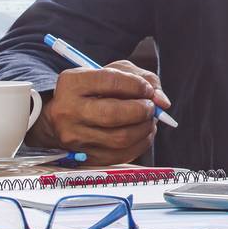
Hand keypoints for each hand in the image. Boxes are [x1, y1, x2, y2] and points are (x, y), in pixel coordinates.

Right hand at [26, 60, 170, 164]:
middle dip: (142, 110)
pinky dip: (141, 144)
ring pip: (120, 138)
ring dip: (145, 128)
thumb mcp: (115, 72)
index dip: (137, 85)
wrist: (65, 115)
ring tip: (148, 120)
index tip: (147, 90)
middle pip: (113, 114)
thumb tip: (162, 101)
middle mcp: (68, 111)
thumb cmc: (95, 90)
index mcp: (72, 83)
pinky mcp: (84, 156)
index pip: (110, 81)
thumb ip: (143, 79)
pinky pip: (121, 155)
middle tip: (150, 107)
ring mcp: (74, 137)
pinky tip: (142, 133)